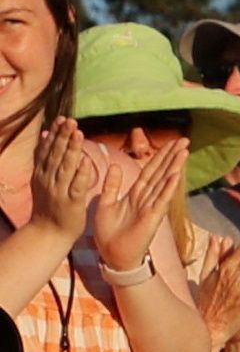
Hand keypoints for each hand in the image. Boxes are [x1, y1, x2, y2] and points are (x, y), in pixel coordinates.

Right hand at [29, 115, 95, 241]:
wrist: (47, 233)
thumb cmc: (50, 205)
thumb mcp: (43, 180)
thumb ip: (45, 159)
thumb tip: (46, 135)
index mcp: (41, 174)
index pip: (48, 150)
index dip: (55, 134)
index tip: (62, 119)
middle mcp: (47, 180)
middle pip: (56, 155)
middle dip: (63, 137)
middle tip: (71, 121)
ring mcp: (58, 191)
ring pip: (65, 167)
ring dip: (72, 149)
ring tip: (78, 133)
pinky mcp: (71, 202)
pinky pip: (76, 186)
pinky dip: (81, 173)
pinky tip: (86, 160)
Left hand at [92, 141, 180, 269]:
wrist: (113, 256)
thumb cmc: (109, 233)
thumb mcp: (105, 204)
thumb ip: (111, 185)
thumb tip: (113, 165)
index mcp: (134, 194)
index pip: (149, 170)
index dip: (159, 156)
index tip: (170, 142)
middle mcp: (146, 198)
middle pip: (160, 172)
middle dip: (171, 156)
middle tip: (185, 140)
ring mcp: (151, 207)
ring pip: (163, 182)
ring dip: (174, 167)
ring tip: (184, 151)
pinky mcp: (152, 218)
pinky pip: (161, 200)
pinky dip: (168, 188)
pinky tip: (175, 175)